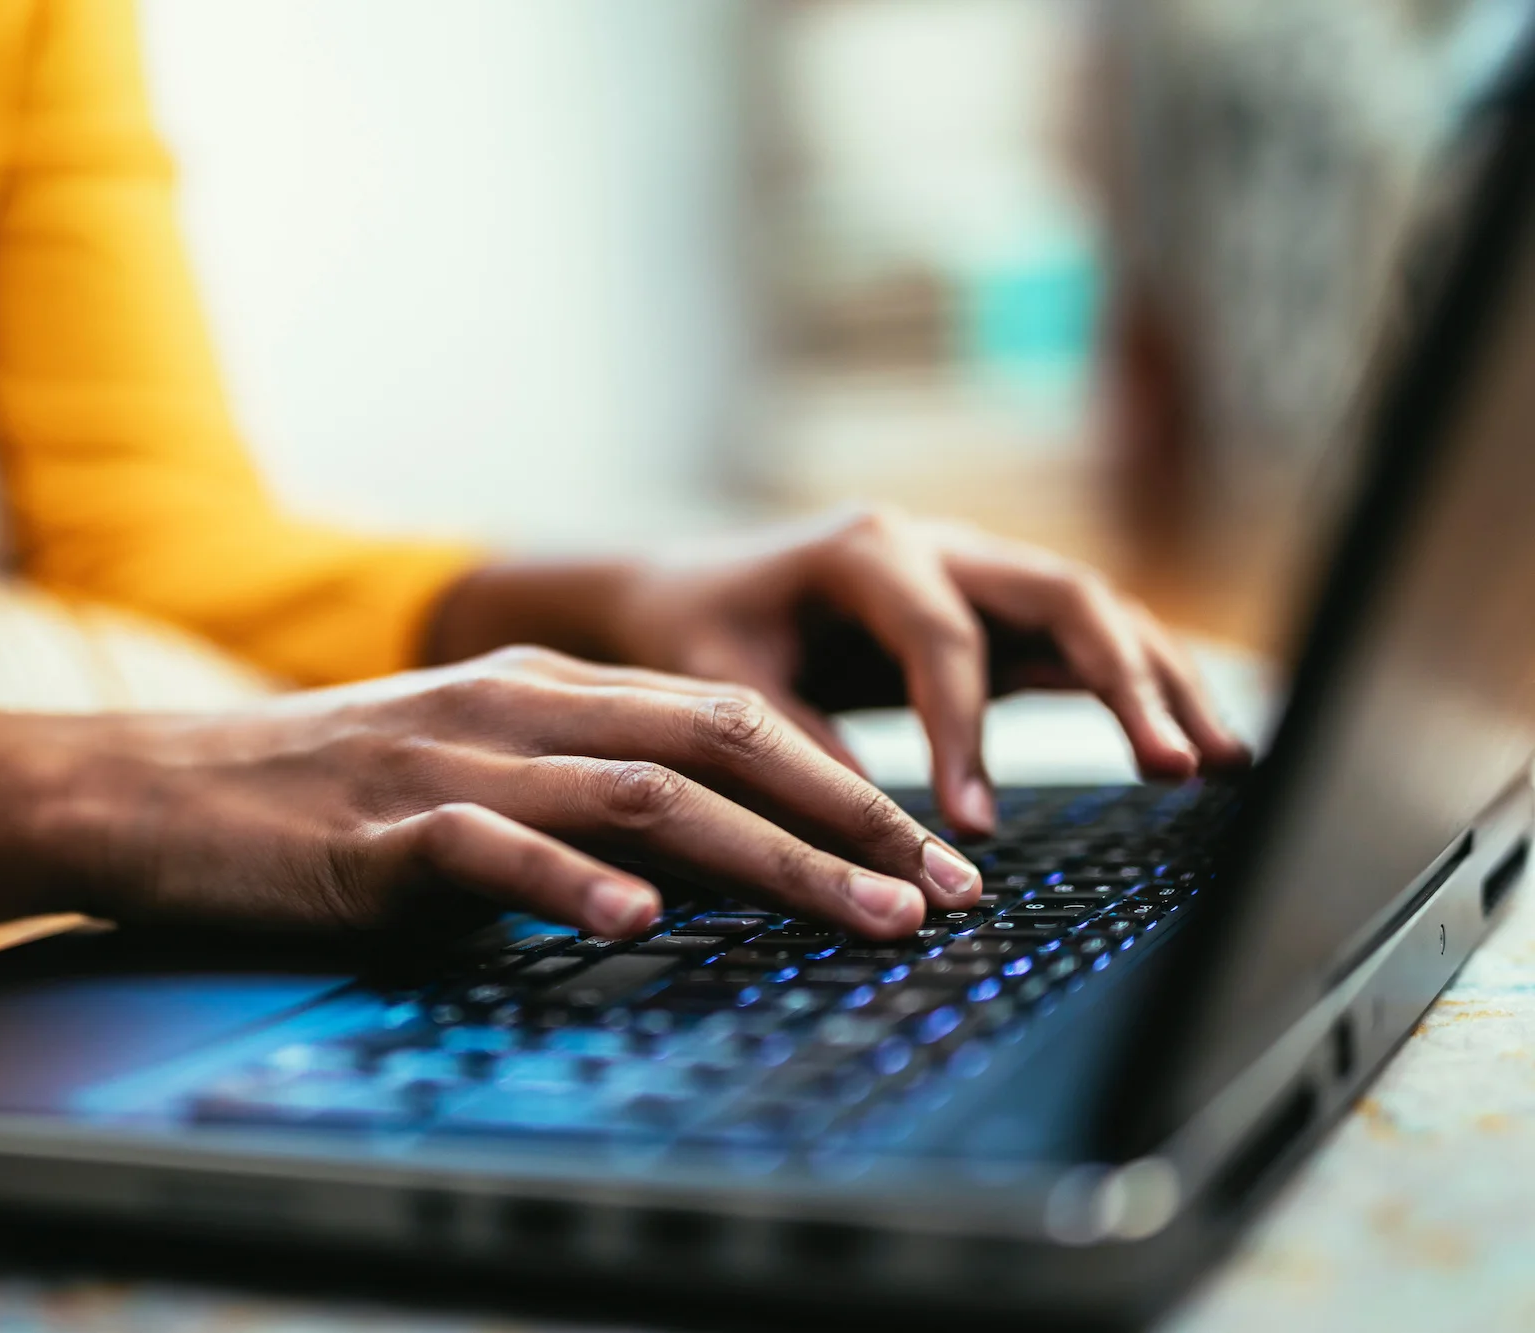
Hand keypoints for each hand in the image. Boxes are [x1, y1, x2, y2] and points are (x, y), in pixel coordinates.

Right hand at [0, 648, 982, 990]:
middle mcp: (520, 706)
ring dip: (767, 860)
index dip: (843, 781)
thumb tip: (688, 875)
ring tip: (862, 915)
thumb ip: (569, 797)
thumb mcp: (463, 768)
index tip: (926, 851)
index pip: (732, 717)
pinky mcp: (382, 828)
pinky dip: (573, 886)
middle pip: (721, 744)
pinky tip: (638, 926)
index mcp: (549, 686)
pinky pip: (496, 850)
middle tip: (940, 890)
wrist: (149, 787)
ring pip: (642, 796)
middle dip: (847, 817)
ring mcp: (454, 761)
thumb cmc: (315, 796)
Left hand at [429, 509, 1248, 836]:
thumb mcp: (721, 688)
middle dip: (1125, 682)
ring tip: (1227, 762)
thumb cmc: (696, 634)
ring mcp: (976, 573)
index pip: (943, 638)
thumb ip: (793, 746)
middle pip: (1062, 595)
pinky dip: (1142, 690)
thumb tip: (870, 840)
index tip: (972, 826)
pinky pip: (1083, 643)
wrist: (685, 591)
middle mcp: (938, 545)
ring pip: (1096, 613)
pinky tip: (1199, 748)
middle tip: (1177, 768)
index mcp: (867, 550)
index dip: (963, 730)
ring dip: (1162, 683)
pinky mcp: (994, 616)